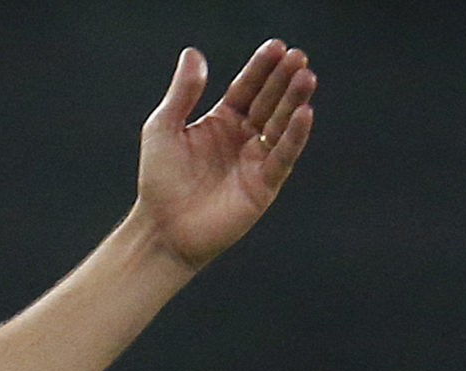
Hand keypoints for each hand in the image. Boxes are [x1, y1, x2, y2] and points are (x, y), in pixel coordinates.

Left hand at [136, 39, 316, 269]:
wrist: (163, 229)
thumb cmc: (159, 181)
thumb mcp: (163, 128)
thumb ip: (182, 92)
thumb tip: (194, 54)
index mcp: (222, 121)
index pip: (247, 87)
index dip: (261, 67)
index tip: (276, 46)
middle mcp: (242, 138)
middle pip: (269, 101)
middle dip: (284, 80)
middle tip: (298, 57)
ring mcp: (255, 161)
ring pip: (280, 125)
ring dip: (294, 101)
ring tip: (306, 77)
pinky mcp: (264, 186)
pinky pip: (283, 156)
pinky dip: (294, 136)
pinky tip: (304, 114)